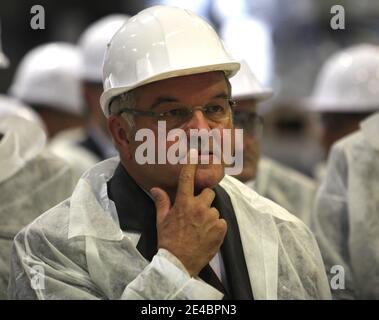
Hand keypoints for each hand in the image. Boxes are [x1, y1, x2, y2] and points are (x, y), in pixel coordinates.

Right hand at [151, 150, 226, 276]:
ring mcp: (211, 218)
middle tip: (196, 211)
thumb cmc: (168, 241)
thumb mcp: (161, 221)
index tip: (195, 154)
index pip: (187, 178)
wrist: (179, 263)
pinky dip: (216, 226)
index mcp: (183, 203)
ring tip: (200, 228)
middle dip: (203, 198)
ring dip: (209, 215)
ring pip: (214, 209)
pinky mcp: (221, 229)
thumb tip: (156, 188)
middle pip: (208, 192)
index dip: (191, 165)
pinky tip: (207, 234)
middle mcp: (199, 207)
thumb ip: (161, 202)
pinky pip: (221, 221)